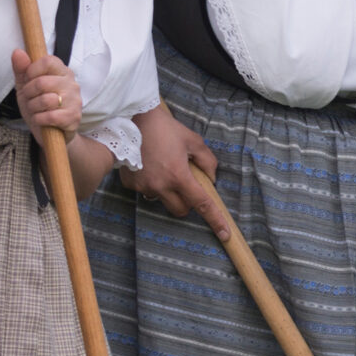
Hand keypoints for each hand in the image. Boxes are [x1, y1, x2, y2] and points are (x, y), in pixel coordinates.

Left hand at [11, 49, 81, 132]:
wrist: (50, 134)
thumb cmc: (38, 107)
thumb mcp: (25, 86)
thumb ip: (21, 69)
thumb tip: (17, 51)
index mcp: (62, 71)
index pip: (48, 61)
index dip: (32, 70)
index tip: (28, 80)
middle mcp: (71, 84)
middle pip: (42, 82)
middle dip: (28, 93)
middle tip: (29, 99)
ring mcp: (75, 101)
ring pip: (45, 100)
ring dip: (33, 107)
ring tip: (36, 110)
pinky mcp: (73, 117)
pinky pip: (50, 116)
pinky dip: (39, 119)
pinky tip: (41, 120)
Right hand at [134, 102, 216, 217]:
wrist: (131, 120)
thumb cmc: (165, 128)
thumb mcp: (193, 140)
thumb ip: (207, 161)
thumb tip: (211, 178)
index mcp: (179, 176)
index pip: (201, 203)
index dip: (215, 219)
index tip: (225, 235)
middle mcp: (161, 186)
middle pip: (180, 210)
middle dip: (187, 203)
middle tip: (186, 184)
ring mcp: (143, 187)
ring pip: (162, 201)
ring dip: (168, 192)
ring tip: (163, 169)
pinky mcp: (130, 185)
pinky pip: (145, 191)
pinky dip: (150, 183)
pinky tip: (148, 166)